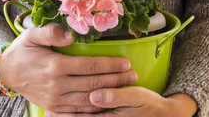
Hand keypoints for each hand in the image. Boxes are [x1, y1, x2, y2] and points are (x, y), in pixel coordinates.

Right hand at [0, 25, 136, 113]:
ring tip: (127, 88)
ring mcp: (57, 99)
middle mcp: (58, 85)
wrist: (6, 72)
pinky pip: (79, 111)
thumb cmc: (21, 51)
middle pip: (94, 83)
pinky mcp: (55, 107)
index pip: (89, 66)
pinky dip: (95, 109)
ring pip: (90, 99)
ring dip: (110, 94)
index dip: (110, 65)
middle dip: (116, 80)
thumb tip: (70, 36)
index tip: (126, 62)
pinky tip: (108, 104)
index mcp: (55, 66)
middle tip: (133, 75)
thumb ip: (51, 33)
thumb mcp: (31, 35)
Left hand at [44, 87, 196, 116]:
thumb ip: (115, 96)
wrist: (162, 114)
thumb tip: (95, 95)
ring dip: (67, 116)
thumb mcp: (135, 97)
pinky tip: (66, 111)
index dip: (67, 115)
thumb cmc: (148, 103)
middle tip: (46, 111)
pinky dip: (77, 116)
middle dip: (63, 116)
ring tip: (49, 112)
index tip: (50, 110)